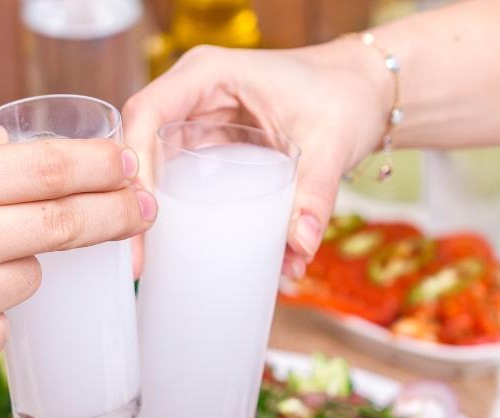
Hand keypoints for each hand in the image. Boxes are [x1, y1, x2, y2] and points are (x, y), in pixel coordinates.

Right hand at [123, 40, 391, 277]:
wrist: (366, 92)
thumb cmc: (346, 95)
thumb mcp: (330, 142)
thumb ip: (315, 193)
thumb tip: (300, 245)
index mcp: (210, 74)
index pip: (149, 111)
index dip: (135, 160)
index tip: (144, 210)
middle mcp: (195, 93)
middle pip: (141, 142)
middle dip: (133, 197)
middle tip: (137, 256)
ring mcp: (199, 120)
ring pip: (153, 163)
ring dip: (148, 209)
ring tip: (147, 262)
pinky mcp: (210, 145)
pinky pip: (177, 177)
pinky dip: (174, 210)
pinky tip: (172, 248)